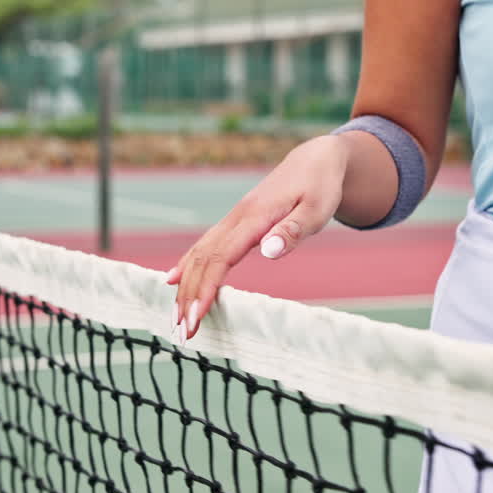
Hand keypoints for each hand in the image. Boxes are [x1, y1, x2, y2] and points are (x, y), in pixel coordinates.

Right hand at [167, 134, 350, 341]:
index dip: (205, 288)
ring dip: (185, 286)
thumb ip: (291, 231)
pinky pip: (205, 246)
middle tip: (182, 332)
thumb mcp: (316, 209)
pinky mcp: (235, 223)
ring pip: (199, 254)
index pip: (221, 258)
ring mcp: (233, 220)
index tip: (196, 316)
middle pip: (203, 260)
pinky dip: (186, 265)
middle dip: (189, 296)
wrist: (315, 160)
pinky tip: (173, 280)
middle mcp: (236, 218)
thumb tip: (267, 251)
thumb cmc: (320, 187)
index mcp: (254, 218)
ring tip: (175, 316)